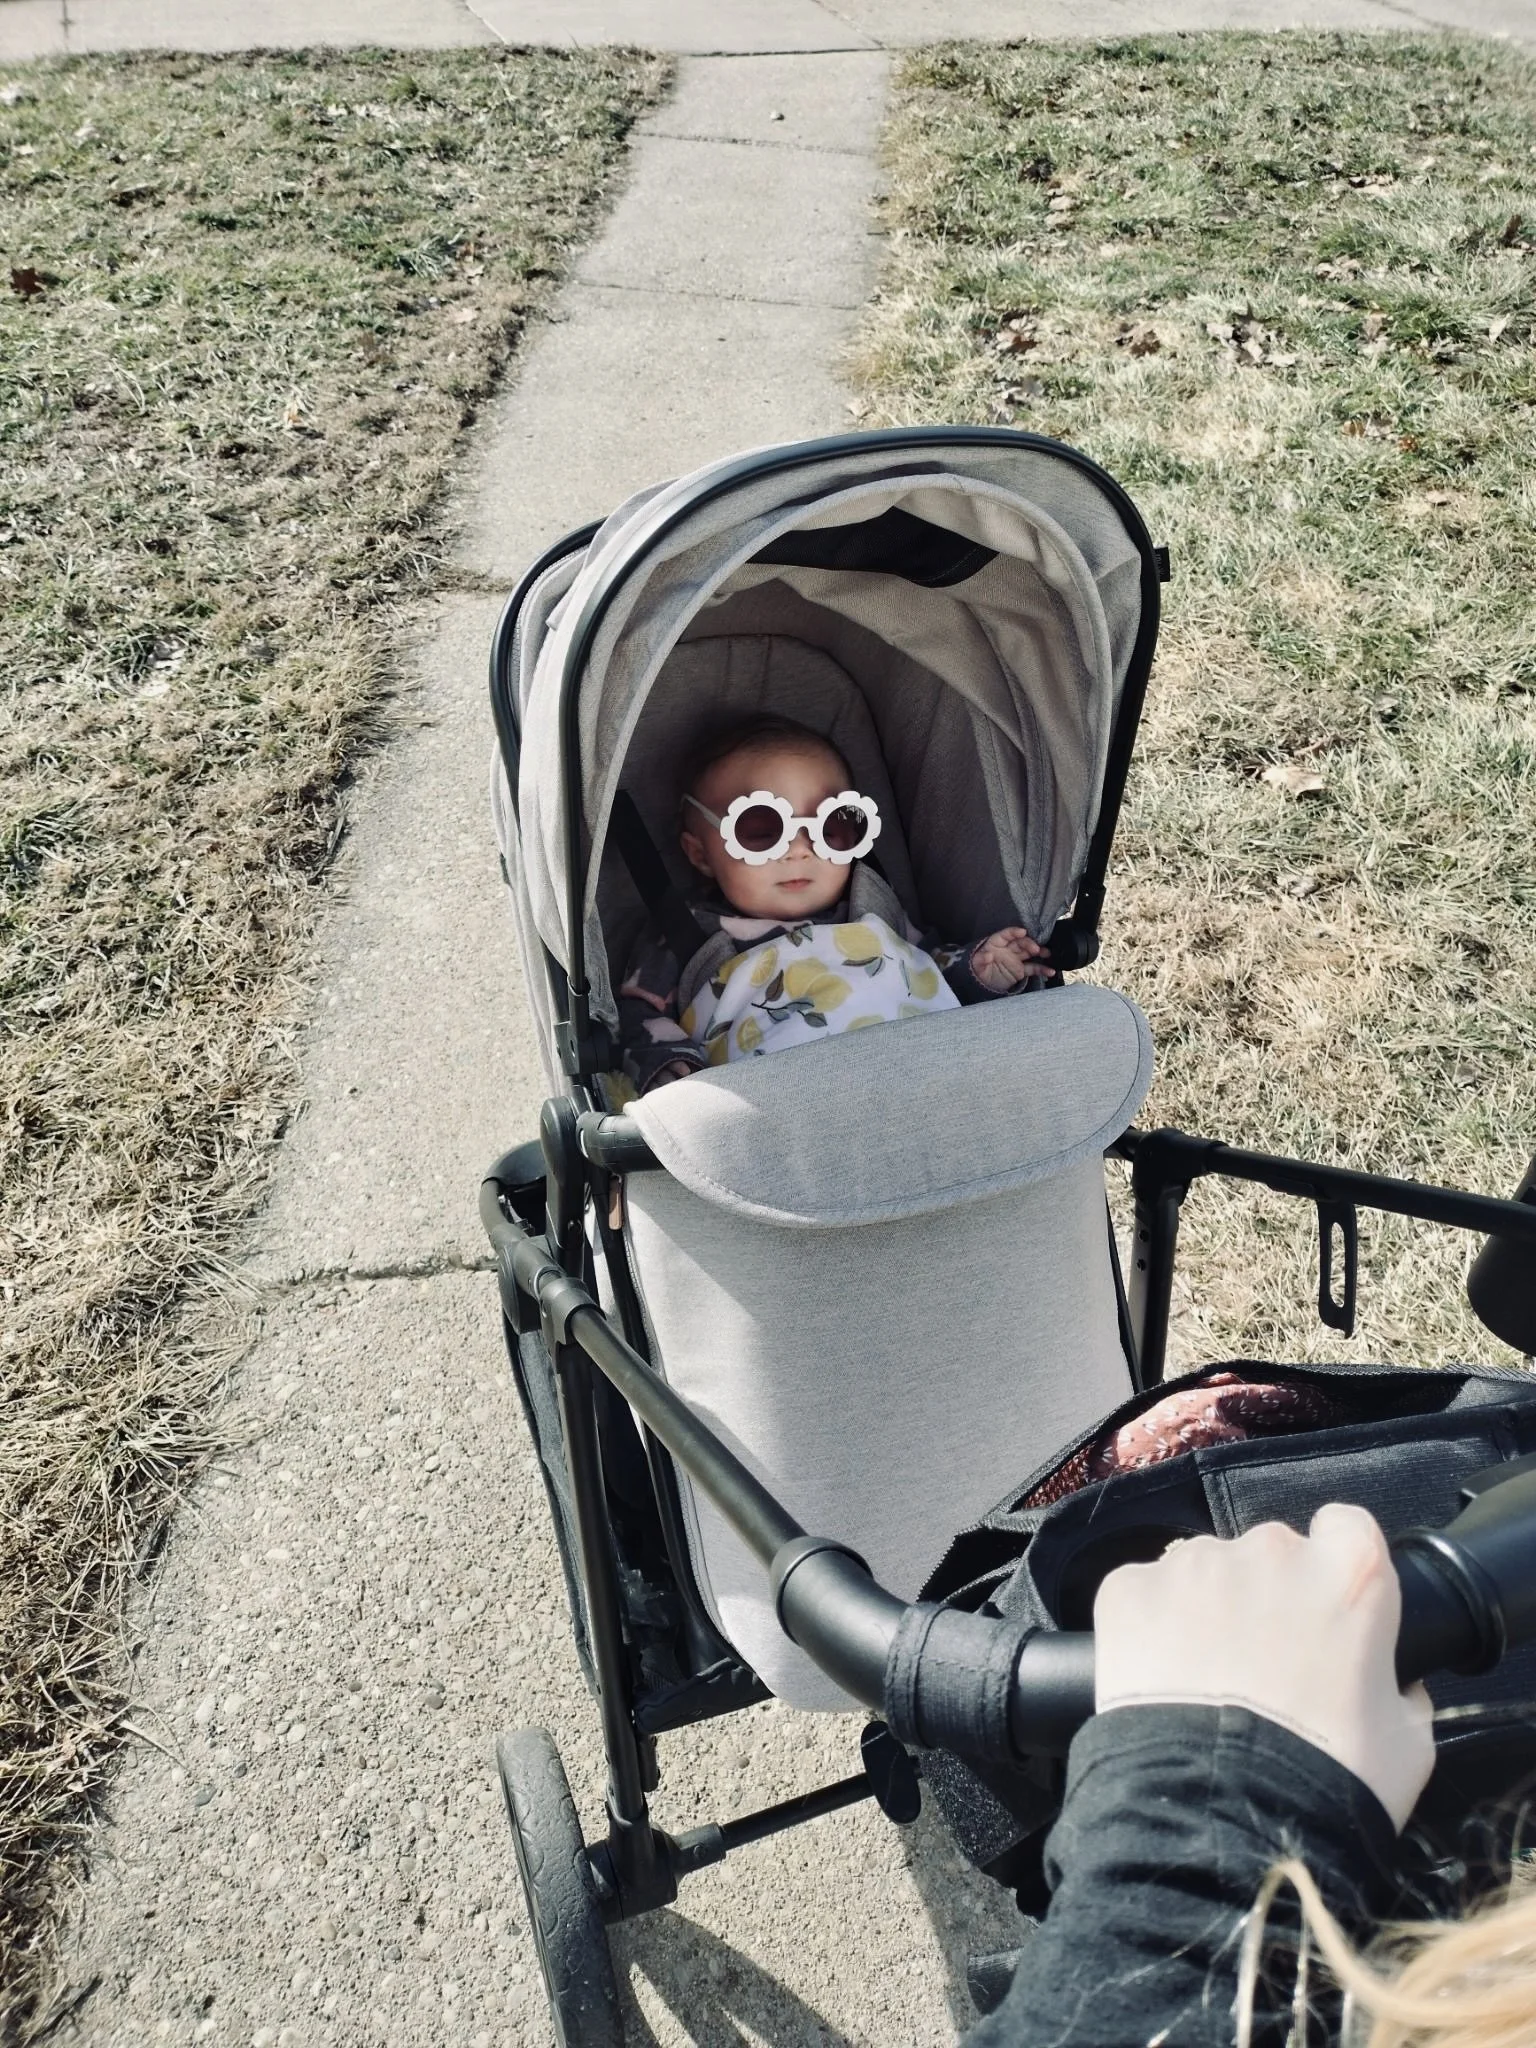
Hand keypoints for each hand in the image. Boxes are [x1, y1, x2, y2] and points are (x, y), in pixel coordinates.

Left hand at [970, 926, 1051, 992]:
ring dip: (1040, 952)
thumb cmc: (979, 971)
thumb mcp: (977, 965)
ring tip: (1048, 954)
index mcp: (996, 944)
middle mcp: (1008, 949)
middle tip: (1036, 949)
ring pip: (1029, 953)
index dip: (1014, 932)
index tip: (1023, 932)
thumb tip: (987, 954)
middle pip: (1020, 942)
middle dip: (1029, 943)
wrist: (983, 986)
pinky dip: (1042, 969)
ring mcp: (1016, 959)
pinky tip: (1050, 971)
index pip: (1006, 935)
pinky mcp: (1021, 970)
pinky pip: (1033, 968)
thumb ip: (981, 959)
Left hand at [1093, 1505, 1434, 1829]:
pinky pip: (1144, 1593)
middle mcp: (1271, 1550)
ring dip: (1206, 1609)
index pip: (1346, 1528)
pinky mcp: (1129, 1588)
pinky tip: (1159, 1681)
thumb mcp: (1408, 1743)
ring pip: (1204, 1570)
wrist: (1223, 1820)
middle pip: (1271, 1553)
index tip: (1323, 1604)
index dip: (1334, 1565)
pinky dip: (1148, 1626)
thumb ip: (1401, 1687)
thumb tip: (1391, 1678)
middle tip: (1262, 1666)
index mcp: (1351, 1572)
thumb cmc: (1330, 1783)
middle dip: (1268, 1596)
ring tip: (1205, 1683)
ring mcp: (1194, 1563)